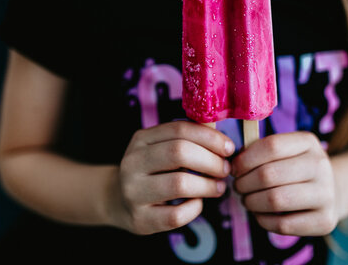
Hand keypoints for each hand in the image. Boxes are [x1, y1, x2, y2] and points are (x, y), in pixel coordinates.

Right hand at [111, 121, 233, 234]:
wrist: (118, 201)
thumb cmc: (152, 171)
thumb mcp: (161, 148)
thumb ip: (187, 139)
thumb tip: (222, 139)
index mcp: (141, 139)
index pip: (180, 129)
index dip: (210, 137)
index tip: (229, 148)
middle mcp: (133, 163)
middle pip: (179, 152)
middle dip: (211, 160)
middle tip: (225, 169)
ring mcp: (134, 192)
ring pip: (179, 183)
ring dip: (208, 185)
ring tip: (219, 187)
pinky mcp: (140, 219)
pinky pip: (176, 215)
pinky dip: (195, 208)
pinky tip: (198, 203)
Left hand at [232, 132, 337, 235]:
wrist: (330, 193)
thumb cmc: (294, 169)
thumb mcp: (283, 152)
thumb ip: (258, 151)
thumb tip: (234, 164)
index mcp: (309, 142)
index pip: (271, 146)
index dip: (245, 159)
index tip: (234, 168)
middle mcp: (321, 165)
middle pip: (269, 174)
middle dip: (244, 183)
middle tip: (238, 187)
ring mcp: (326, 194)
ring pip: (275, 200)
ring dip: (251, 202)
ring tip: (247, 200)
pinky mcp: (324, 221)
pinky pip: (283, 225)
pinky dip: (263, 220)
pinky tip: (260, 214)